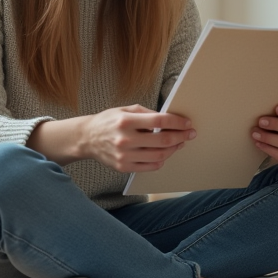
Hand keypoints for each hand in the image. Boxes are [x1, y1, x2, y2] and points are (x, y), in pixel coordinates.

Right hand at [81, 105, 195, 172]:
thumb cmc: (109, 122)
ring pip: (159, 155)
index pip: (159, 121)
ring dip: (174, 149)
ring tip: (180, 143)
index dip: (177, 122)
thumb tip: (170, 119)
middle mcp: (125, 139)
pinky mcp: (123, 167)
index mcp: (126, 121)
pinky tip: (165, 154)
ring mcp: (124, 156)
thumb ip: (147, 113)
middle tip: (190, 134)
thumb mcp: (126, 110)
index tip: (187, 123)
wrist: (87, 138)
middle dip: (181, 136)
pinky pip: (150, 166)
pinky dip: (162, 160)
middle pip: (162, 140)